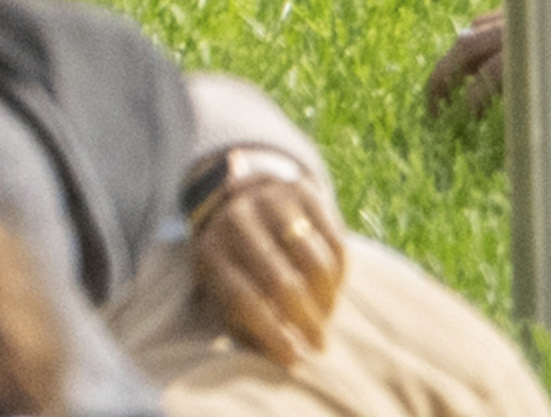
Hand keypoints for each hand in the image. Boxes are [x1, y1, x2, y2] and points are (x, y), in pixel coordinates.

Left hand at [192, 156, 348, 360]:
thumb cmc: (234, 260)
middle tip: (318, 344)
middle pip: (283, 284)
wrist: (242, 195)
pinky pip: (336, 243)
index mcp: (212, 251)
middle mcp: (239, 221)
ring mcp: (272, 201)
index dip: (272, 334)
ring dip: (327, 300)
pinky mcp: (305, 191)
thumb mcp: (222, 288)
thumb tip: (283, 356)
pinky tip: (332, 289)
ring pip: (316, 264)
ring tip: (325, 317)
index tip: (292, 359)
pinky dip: (339, 275)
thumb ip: (244, 322)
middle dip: (306, 322)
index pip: (244, 299)